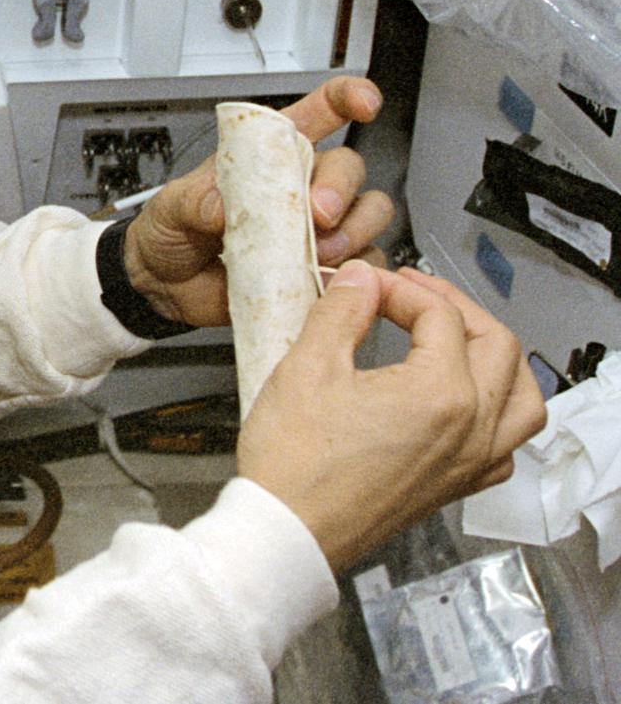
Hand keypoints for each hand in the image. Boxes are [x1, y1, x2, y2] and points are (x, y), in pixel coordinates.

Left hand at [122, 75, 393, 326]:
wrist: (168, 286)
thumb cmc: (173, 232)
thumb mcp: (170, 208)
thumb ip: (193, 201)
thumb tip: (222, 206)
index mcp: (269, 154)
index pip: (316, 112)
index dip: (345, 99)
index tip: (363, 102)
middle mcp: (301, 185)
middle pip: (348, 167)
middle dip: (340, 187)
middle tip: (316, 212)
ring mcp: (318, 228)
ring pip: (368, 213)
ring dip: (354, 230)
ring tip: (318, 251)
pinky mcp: (325, 267)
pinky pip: (364, 263)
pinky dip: (352, 270)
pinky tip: (322, 276)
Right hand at [237, 261, 546, 571]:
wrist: (289, 532)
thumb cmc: (296, 463)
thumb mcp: (307, 366)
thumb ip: (341, 312)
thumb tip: (359, 280)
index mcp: (441, 393)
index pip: (438, 315)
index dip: (397, 288)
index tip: (361, 285)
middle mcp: (471, 428)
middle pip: (496, 344)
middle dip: (454, 307)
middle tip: (410, 293)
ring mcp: (470, 462)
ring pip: (522, 396)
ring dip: (496, 356)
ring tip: (459, 338)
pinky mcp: (456, 486)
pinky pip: (507, 444)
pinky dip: (499, 412)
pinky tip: (468, 404)